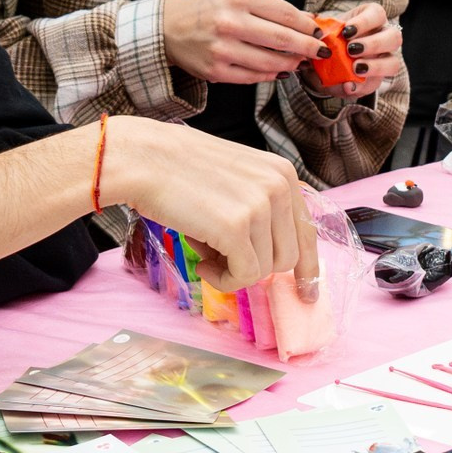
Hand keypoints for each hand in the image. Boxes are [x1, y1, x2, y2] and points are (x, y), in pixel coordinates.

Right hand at [100, 117, 317, 292]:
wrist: (144, 159)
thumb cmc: (181, 172)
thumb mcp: (237, 179)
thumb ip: (261, 208)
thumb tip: (272, 257)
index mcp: (283, 174)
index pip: (307, 231)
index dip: (307, 267)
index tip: (306, 292)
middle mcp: (279, 187)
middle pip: (288, 257)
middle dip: (254, 266)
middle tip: (220, 256)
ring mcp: (260, 206)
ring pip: (265, 269)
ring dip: (233, 270)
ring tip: (205, 250)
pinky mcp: (236, 228)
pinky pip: (244, 276)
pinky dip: (222, 280)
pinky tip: (200, 264)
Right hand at [161, 0, 319, 84]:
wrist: (163, 27)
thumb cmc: (203, 7)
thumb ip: (268, 6)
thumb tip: (306, 21)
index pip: (285, 13)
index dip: (308, 26)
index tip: (320, 32)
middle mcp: (229, 23)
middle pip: (283, 39)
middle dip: (308, 48)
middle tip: (321, 52)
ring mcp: (222, 50)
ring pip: (271, 62)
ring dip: (292, 64)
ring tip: (300, 61)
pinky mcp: (216, 72)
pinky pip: (253, 77)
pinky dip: (271, 74)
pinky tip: (279, 70)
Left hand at [316, 1, 399, 99]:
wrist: (322, 62)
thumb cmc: (327, 39)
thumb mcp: (322, 32)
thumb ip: (317, 27)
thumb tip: (313, 19)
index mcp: (371, 19)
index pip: (377, 14)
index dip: (365, 22)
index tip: (346, 31)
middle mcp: (383, 38)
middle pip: (394, 37)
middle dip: (374, 44)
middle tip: (351, 50)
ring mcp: (383, 60)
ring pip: (393, 63)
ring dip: (375, 66)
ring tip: (355, 69)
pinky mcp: (376, 80)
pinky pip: (375, 84)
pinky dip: (360, 87)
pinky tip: (347, 87)